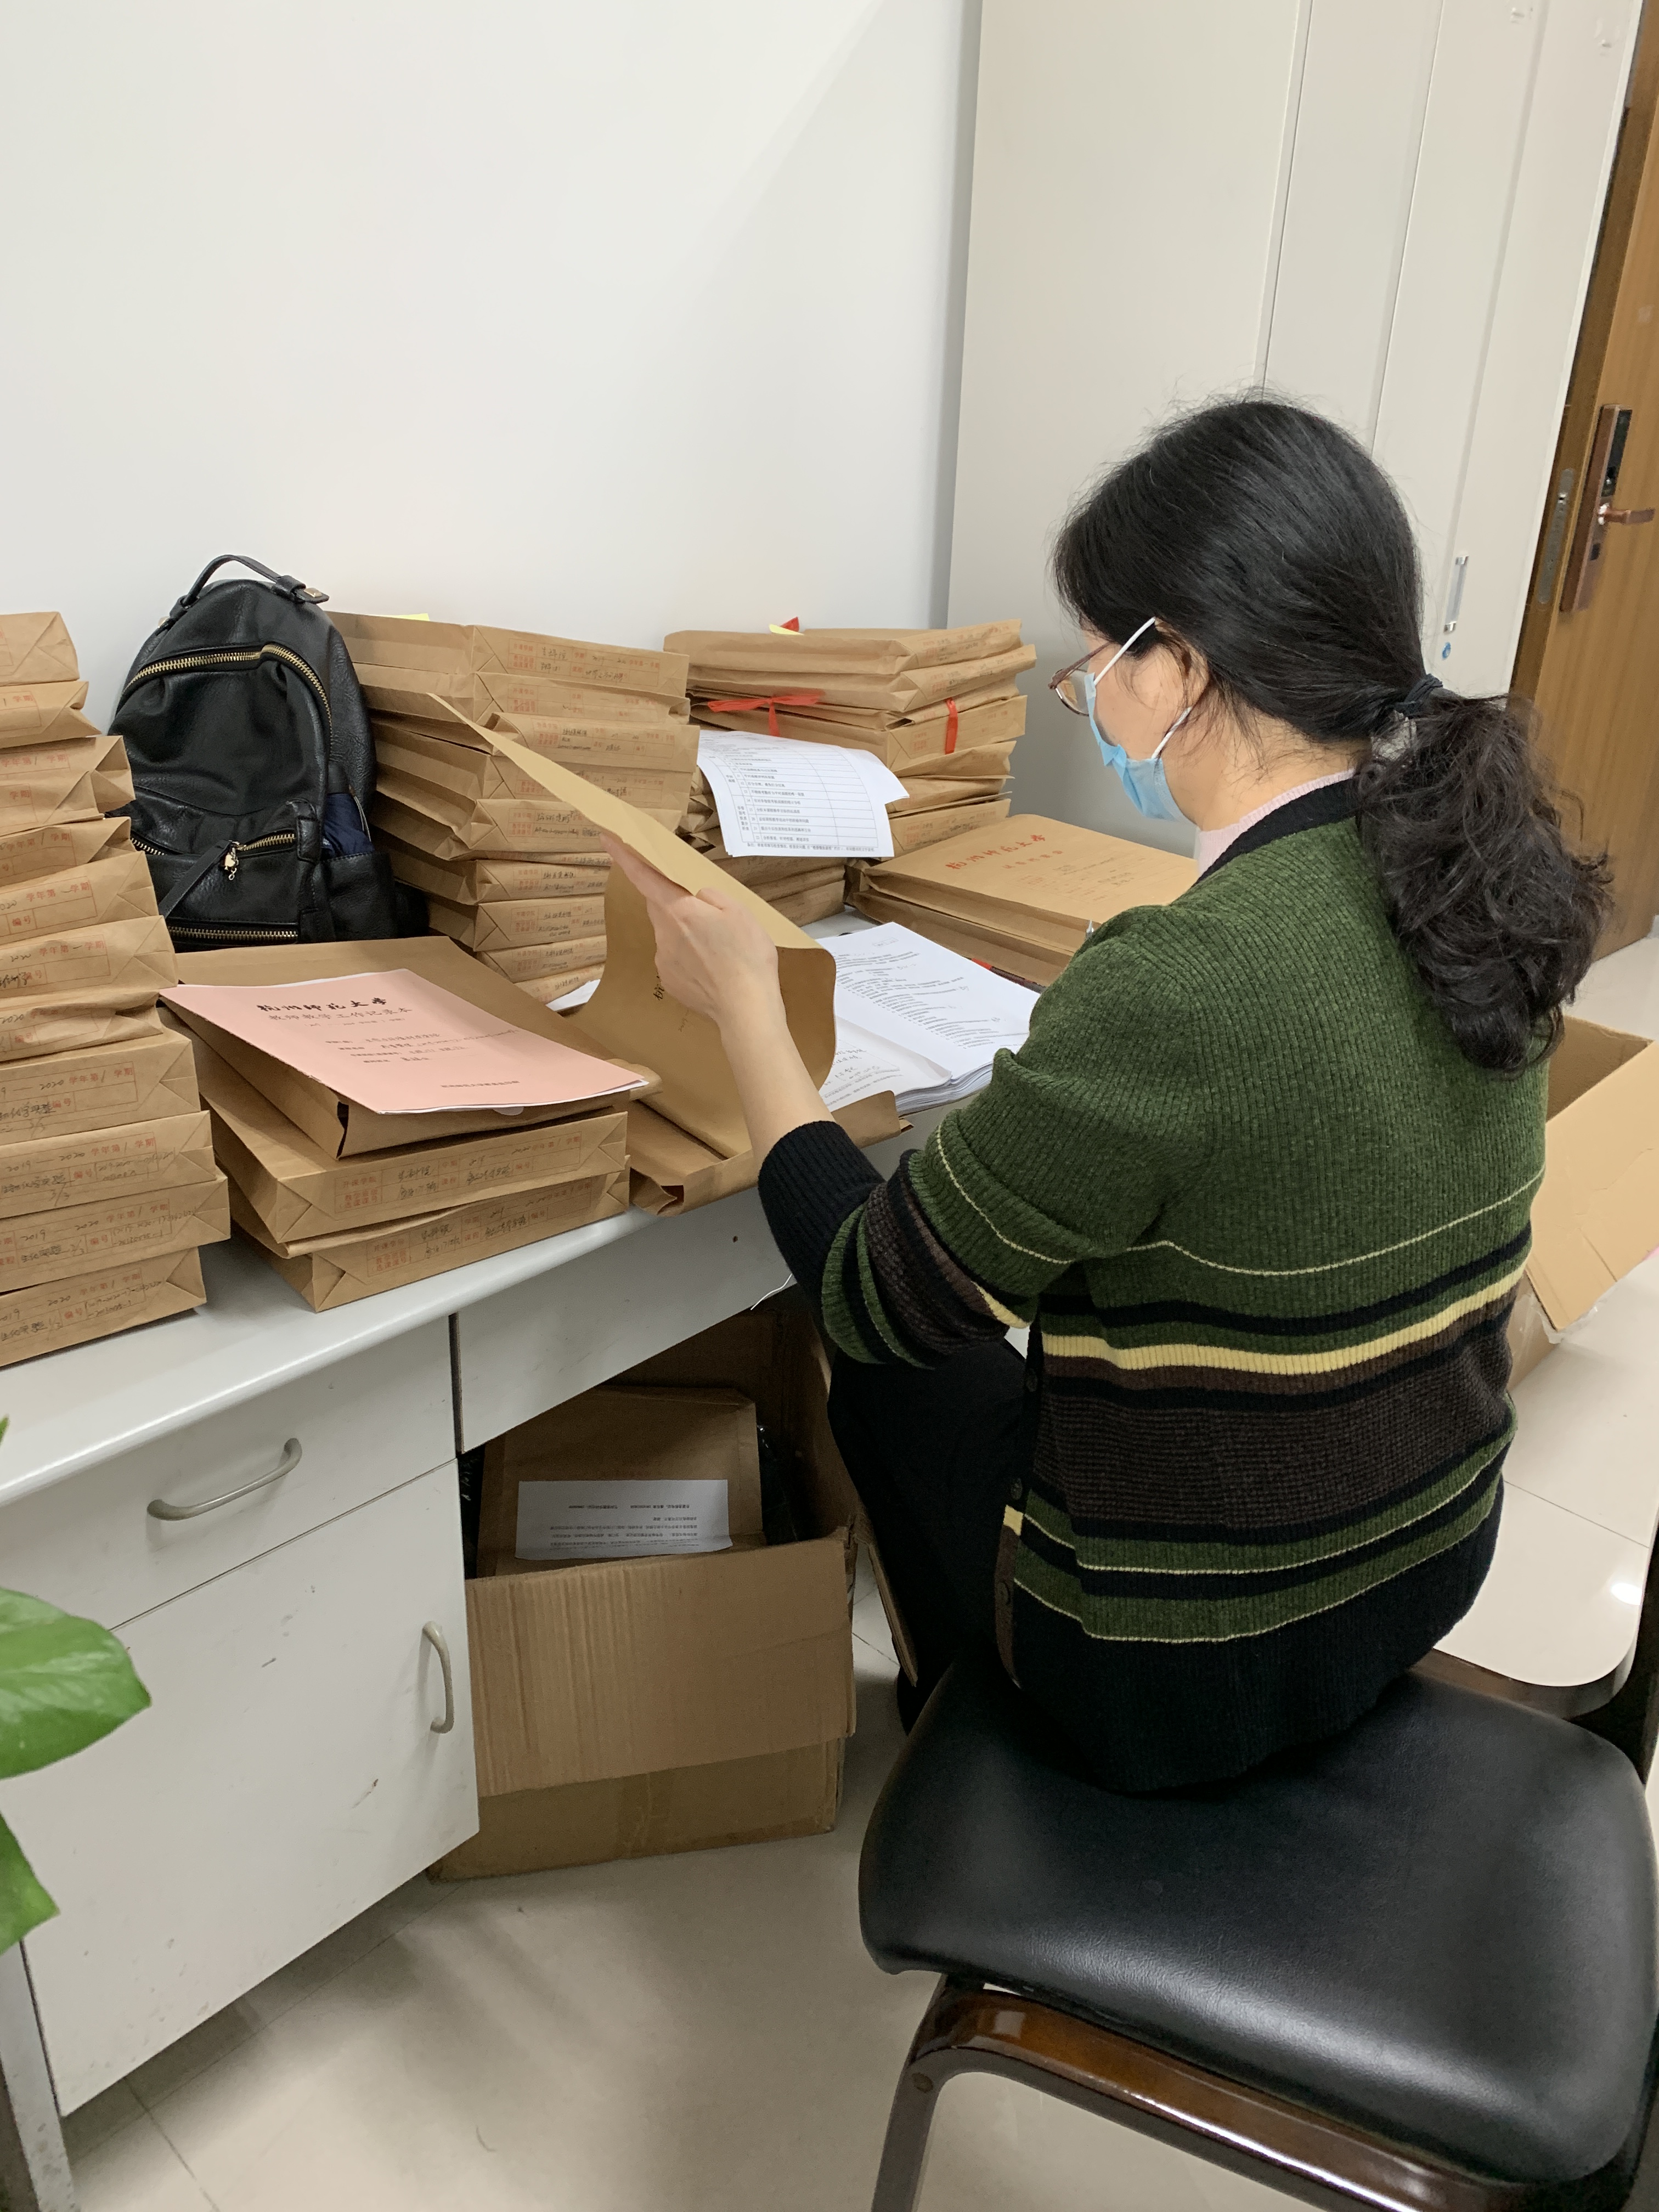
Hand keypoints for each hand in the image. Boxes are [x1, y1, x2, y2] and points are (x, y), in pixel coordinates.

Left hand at [600, 832, 783, 1035]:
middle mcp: (664, 934)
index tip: (606, 839)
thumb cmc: (746, 957)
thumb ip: (711, 895)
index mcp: (679, 911)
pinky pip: (675, 959)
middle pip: (659, 905)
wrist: (746, 1010)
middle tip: (703, 909)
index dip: (624, 856)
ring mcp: (664, 960)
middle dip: (674, 900)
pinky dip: (690, 957)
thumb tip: (696, 894)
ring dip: (686, 932)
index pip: (644, 876)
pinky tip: (712, 967)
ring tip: (719, 947)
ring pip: (669, 934)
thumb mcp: (739, 910)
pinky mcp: (670, 981)